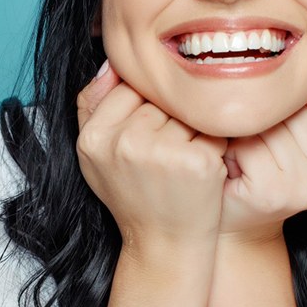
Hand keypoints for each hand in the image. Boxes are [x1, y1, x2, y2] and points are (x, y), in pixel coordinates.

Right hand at [76, 61, 228, 250]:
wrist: (163, 246)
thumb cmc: (133, 196)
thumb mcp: (95, 155)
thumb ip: (92, 105)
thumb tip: (112, 61)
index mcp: (94, 138)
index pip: (128, 86)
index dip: (145, 109)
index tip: (149, 136)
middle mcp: (125, 143)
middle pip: (160, 98)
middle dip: (169, 119)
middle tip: (166, 156)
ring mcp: (162, 152)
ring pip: (188, 110)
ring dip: (192, 130)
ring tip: (181, 162)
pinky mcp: (197, 162)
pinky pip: (213, 129)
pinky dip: (214, 145)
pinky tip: (201, 169)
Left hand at [219, 88, 306, 242]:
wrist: (239, 222)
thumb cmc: (264, 173)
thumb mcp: (300, 140)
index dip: (288, 105)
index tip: (276, 127)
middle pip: (295, 111)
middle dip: (266, 117)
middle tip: (252, 139)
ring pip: (270, 125)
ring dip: (246, 132)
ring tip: (243, 151)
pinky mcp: (276, 192)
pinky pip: (249, 144)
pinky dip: (232, 148)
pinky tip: (233, 163)